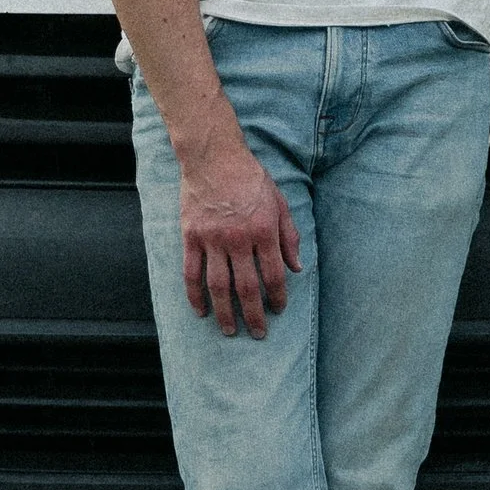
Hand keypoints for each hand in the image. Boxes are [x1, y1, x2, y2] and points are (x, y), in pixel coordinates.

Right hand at [173, 106, 302, 336]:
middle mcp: (239, 238)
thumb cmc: (250, 177)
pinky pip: (192, 273)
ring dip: (225, 313)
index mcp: (264, 230)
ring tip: (230, 331)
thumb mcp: (279, 201)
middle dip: (254, 315)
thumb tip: (297, 268)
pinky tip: (201, 311)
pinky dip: (195, 295)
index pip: (274, 274)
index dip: (277, 297)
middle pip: (247, 287)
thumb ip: (289, 236)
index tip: (278, 311)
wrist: (214, 156)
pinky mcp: (191, 236)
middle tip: (258, 334)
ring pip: (219, 286)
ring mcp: (212, 239)